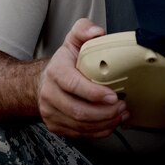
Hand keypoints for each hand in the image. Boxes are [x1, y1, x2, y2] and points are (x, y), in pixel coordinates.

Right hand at [37, 18, 128, 137]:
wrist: (42, 83)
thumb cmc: (63, 64)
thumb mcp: (72, 42)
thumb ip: (84, 30)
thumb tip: (97, 32)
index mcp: (55, 72)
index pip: (73, 85)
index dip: (94, 93)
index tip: (113, 95)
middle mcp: (49, 94)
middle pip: (79, 111)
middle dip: (106, 112)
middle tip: (122, 106)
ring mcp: (51, 112)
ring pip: (81, 125)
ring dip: (106, 123)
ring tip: (120, 114)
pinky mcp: (56, 126)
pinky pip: (80, 134)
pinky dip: (99, 131)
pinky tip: (110, 122)